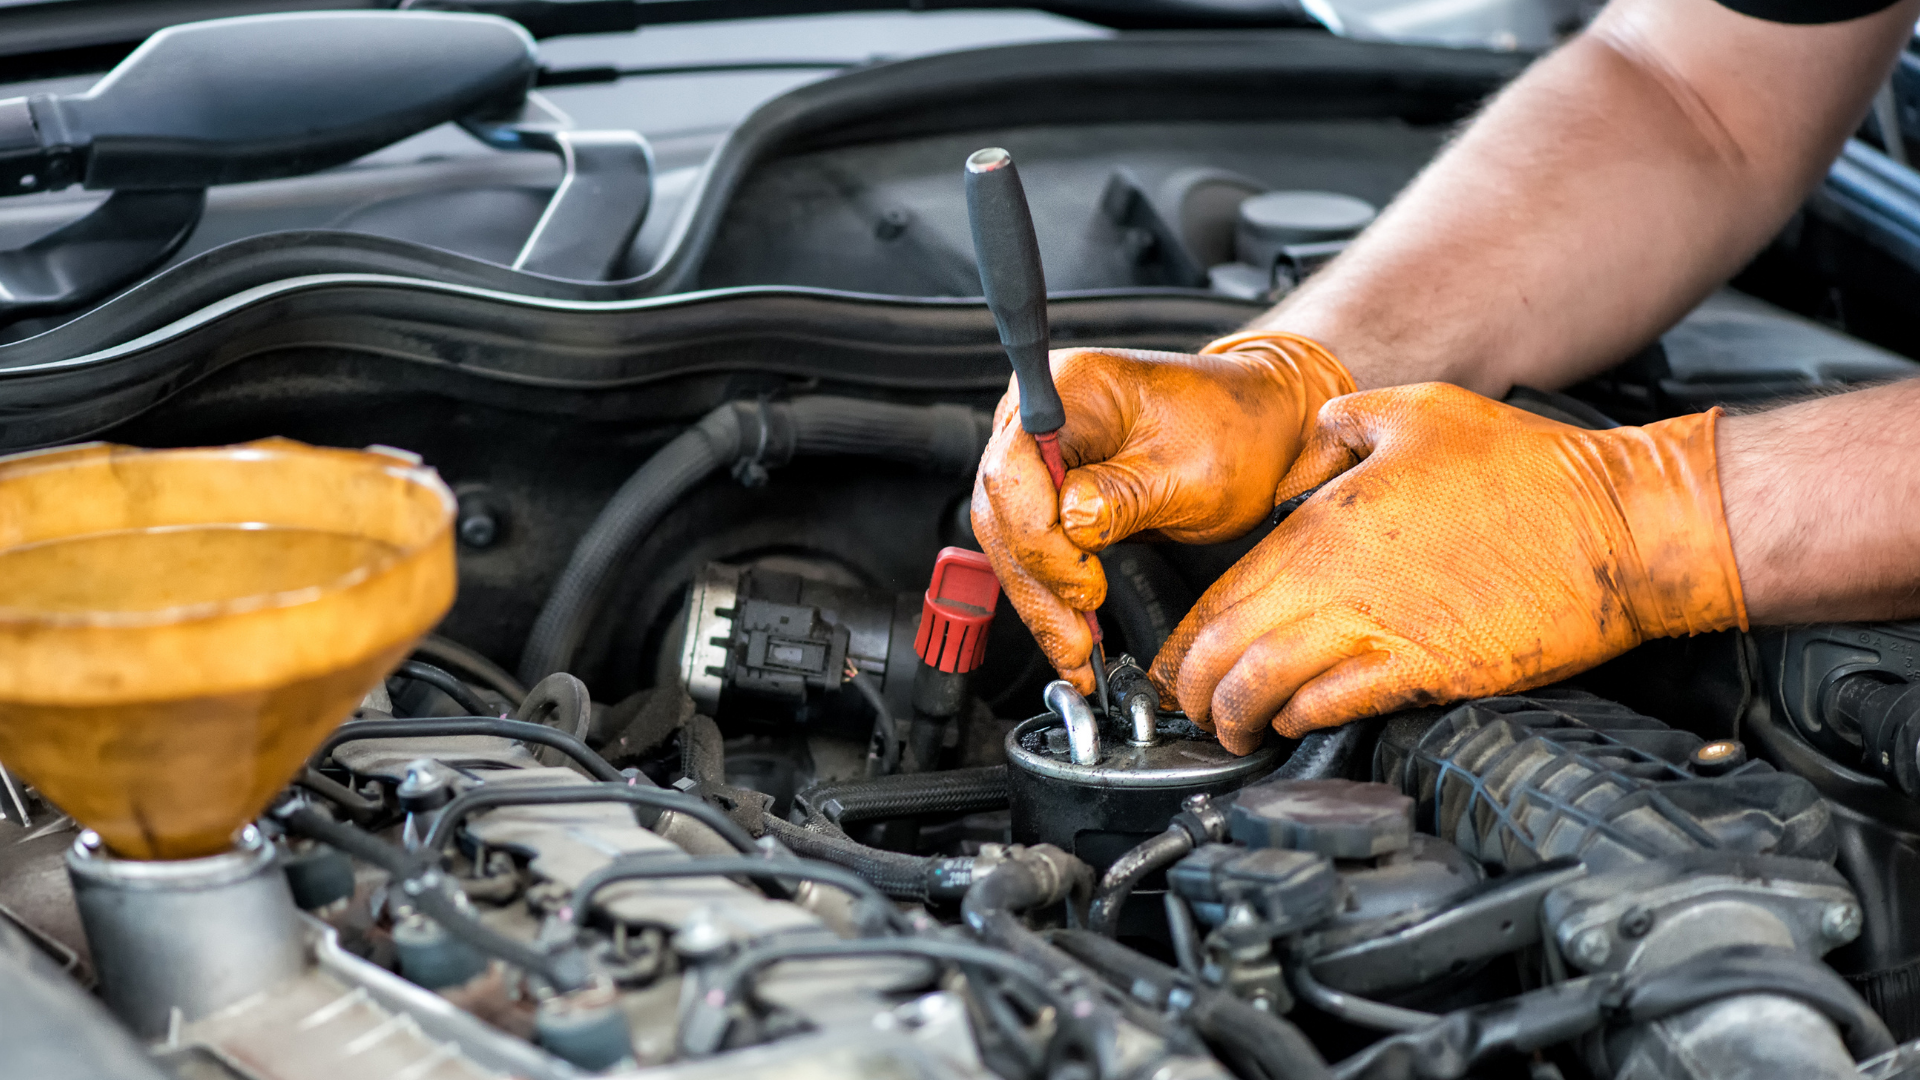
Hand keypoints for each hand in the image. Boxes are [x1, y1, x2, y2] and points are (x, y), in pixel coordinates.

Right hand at [971, 332, 1353, 692]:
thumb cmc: (1235, 431)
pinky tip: (1070, 631)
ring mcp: (1041, 453)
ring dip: (1040, 599)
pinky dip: (1050, 592)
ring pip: (1009, 539)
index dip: (1040, 538)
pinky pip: (1033, 547)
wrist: (1261, 428)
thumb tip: (1071, 526)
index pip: (1015, 470)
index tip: (1084, 585)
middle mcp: (1040, 415)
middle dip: (1037, 583)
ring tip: (1074, 652)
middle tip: (1075, 641)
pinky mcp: (1051, 490)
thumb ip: (1123, 496)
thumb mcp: (1191, 471)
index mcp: (1070, 388)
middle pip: (1003, 510)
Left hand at [1151, 383, 1747, 753]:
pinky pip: (1338, 706)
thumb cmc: (1529, 469)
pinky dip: (1302, 720)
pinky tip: (1295, 722)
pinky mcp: (1429, 671)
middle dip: (1192, 690)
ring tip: (1231, 731)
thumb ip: (1343, 425)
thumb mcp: (1417, 411)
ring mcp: (1382, 630)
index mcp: (1324, 524)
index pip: (1220, 593)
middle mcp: (1338, 581)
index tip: (1174, 661)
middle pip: (1227, 649)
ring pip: (1268, 687)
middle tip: (1186, 708)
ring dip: (1237, 716)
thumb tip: (1311, 439)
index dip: (1185, 638)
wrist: (1620, 525)